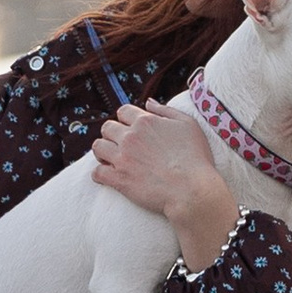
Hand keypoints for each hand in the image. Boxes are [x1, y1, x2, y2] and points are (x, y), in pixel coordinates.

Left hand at [90, 107, 238, 267]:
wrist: (191, 189)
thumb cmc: (195, 157)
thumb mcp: (188, 125)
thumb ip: (165, 110)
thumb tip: (148, 103)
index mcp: (145, 122)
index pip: (123, 111)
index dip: (125, 119)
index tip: (130, 129)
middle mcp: (130, 137)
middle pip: (107, 128)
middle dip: (112, 135)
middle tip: (120, 145)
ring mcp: (122, 158)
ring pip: (98, 147)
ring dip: (102, 152)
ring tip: (110, 159)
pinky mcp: (118, 179)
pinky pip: (96, 172)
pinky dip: (98, 174)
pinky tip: (106, 176)